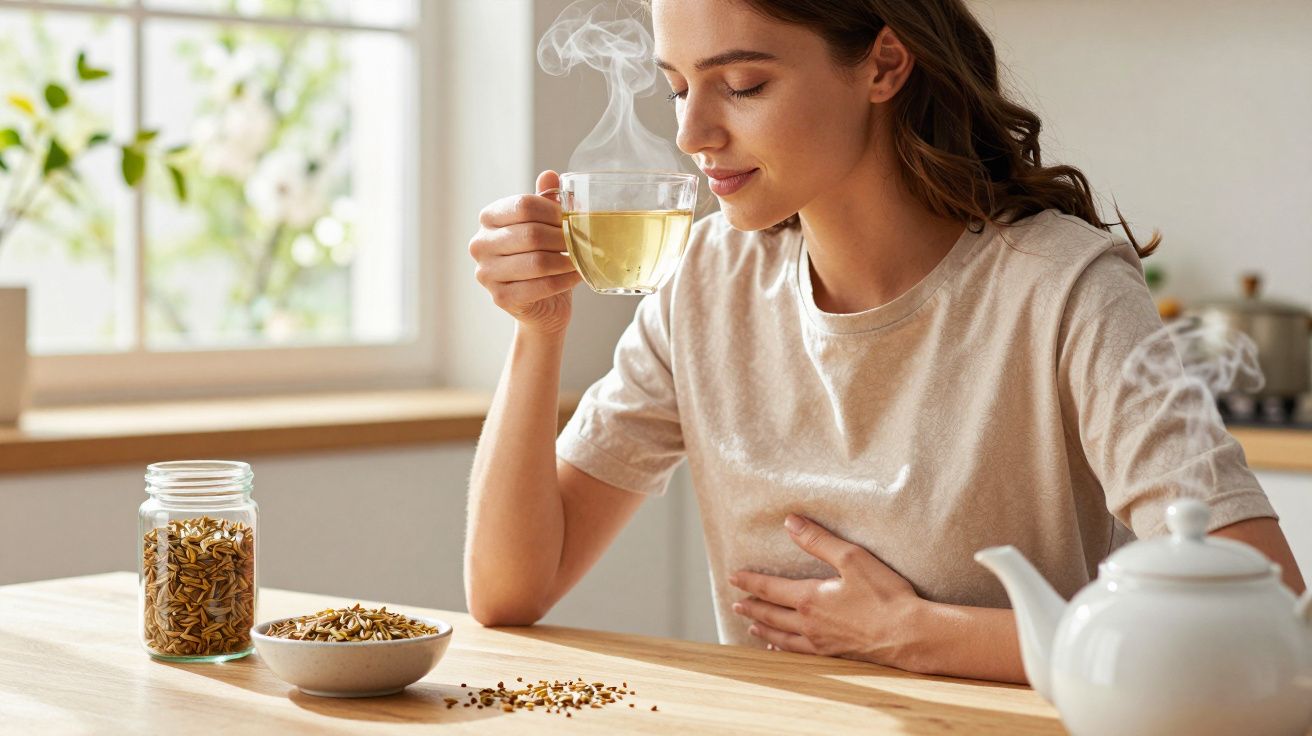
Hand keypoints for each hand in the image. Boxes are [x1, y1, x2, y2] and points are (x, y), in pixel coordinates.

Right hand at [469, 170, 582, 335]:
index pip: (523, 205)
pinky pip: (541, 286)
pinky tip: (577, 276)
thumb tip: (549, 175)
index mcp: (489, 218)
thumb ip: (545, 201)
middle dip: (563, 237)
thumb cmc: (543, 257)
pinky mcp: (500, 298)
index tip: (572, 218)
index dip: (553, 211)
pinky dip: (565, 280)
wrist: (542, 304)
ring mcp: (486, 273)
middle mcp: (480, 244)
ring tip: (582, 258)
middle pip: (531, 234)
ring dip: (566, 260)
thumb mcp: (544, 226)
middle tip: (583, 240)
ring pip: (537, 262)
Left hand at [729, 514, 925, 666]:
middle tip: (736, 604)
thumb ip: (818, 540)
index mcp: (810, 598)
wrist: (909, 635)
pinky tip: (780, 649)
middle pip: (771, 614)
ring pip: (782, 637)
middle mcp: (809, 623)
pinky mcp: (835, 655)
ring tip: (751, 627)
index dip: (750, 581)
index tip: (733, 577)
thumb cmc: (884, 595)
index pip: (770, 588)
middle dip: (752, 607)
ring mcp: (821, 642)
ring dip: (764, 629)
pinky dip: (783, 649)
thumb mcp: (851, 558)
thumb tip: (790, 522)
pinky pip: (799, 653)